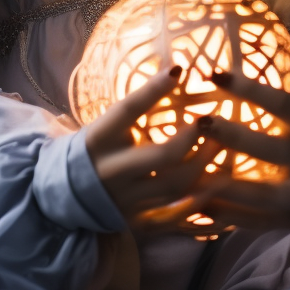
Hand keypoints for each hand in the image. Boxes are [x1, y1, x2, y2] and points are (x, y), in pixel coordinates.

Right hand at [84, 66, 221, 231]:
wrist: (67, 192)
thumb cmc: (97, 147)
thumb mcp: (108, 124)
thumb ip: (137, 106)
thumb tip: (174, 71)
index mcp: (101, 137)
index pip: (129, 109)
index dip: (153, 89)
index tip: (179, 70)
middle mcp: (113, 169)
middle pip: (160, 156)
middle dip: (191, 138)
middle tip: (211, 120)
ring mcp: (127, 198)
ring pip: (174, 186)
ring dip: (203, 165)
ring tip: (222, 146)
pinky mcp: (136, 220)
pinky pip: (173, 216)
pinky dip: (198, 202)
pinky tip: (217, 185)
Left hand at [189, 70, 289, 230]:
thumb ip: (272, 106)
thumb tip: (219, 81)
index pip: (281, 102)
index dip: (248, 89)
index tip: (214, 75)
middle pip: (272, 149)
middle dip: (235, 138)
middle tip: (200, 124)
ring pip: (268, 195)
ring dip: (229, 189)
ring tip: (193, 182)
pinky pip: (263, 221)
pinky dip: (232, 216)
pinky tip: (202, 208)